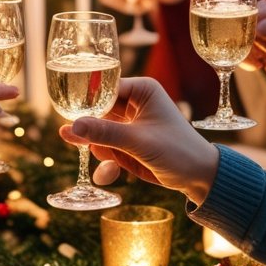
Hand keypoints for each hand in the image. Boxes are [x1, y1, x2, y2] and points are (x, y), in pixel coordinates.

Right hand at [60, 77, 218, 204]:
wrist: (198, 177)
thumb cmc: (177, 150)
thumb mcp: (138, 140)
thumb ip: (103, 133)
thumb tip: (70, 127)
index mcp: (141, 89)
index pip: (103, 87)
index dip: (85, 101)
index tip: (67, 115)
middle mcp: (134, 103)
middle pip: (96, 110)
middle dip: (89, 130)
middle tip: (71, 137)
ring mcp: (129, 125)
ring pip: (98, 132)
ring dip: (99, 149)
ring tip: (110, 162)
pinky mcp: (127, 144)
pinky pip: (106, 149)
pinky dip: (106, 162)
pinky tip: (107, 176)